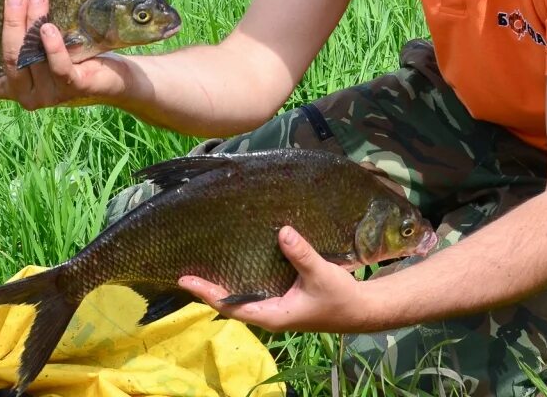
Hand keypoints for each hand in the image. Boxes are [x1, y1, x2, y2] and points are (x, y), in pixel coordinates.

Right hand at [0, 0, 122, 109]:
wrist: (120, 77)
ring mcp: (48, 96)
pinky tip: (51, 29)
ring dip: (33, 24)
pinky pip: (57, 66)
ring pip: (31, 58)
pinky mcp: (72, 89)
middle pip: (5, 60)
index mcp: (11, 86)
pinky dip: (53, 46)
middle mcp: (25, 95)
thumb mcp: (44, 41)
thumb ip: (26, 29)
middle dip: (8, 25)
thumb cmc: (78, 53)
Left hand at [179, 226, 374, 332]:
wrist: (361, 310)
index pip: (231, 306)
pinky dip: (241, 280)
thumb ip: (301, 254)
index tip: (186, 280)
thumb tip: (282, 231)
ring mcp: (276, 308)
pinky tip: (234, 265)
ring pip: (242, 297)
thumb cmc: (339, 297)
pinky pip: (255, 290)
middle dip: (209, 288)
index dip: (208, 293)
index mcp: (273, 315)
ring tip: (203, 266)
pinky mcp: (283, 299)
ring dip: (223, 284)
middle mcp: (269, 314)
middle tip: (185, 271)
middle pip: (231, 304)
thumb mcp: (320, 274)